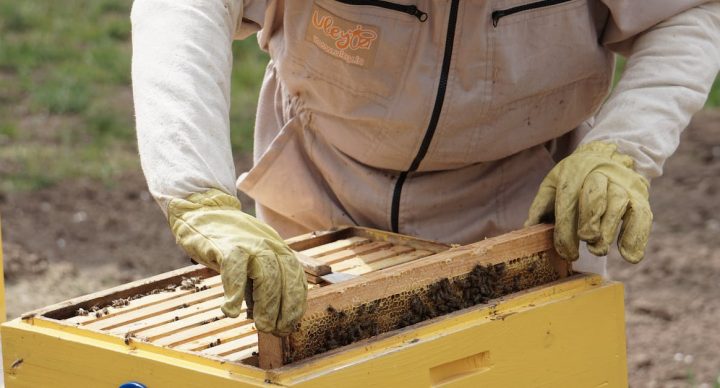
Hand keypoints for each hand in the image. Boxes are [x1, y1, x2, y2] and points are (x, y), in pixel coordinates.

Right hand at [168, 189, 306, 335]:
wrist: (203, 210)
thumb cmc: (228, 241)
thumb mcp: (253, 259)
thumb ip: (260, 283)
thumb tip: (267, 314)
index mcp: (279, 249)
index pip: (296, 279)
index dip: (296, 304)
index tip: (291, 324)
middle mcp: (269, 245)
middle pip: (285, 279)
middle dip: (285, 308)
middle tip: (278, 330)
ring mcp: (250, 244)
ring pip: (267, 276)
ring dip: (267, 304)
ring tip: (262, 325)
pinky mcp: (227, 246)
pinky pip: (235, 270)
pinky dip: (234, 292)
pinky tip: (230, 311)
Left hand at [525, 142, 652, 263]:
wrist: (604, 154)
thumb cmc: (572, 177)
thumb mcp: (552, 184)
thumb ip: (540, 207)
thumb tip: (528, 230)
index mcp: (572, 172)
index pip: (568, 202)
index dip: (566, 230)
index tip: (566, 252)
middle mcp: (598, 173)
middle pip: (595, 196)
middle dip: (590, 222)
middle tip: (586, 244)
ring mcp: (621, 182)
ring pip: (619, 202)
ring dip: (610, 229)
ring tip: (599, 251)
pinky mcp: (639, 193)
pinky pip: (642, 213)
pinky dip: (637, 235)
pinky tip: (629, 256)